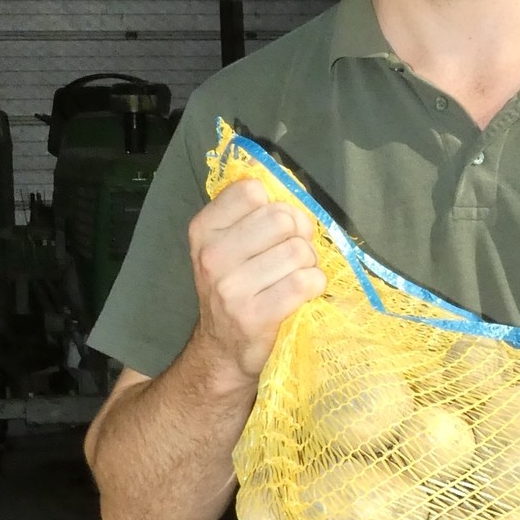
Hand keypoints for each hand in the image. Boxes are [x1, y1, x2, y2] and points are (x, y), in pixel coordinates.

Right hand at [188, 177, 326, 382]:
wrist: (223, 350)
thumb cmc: (238, 285)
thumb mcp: (231, 241)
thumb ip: (251, 207)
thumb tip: (271, 169)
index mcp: (204, 229)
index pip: (254, 190)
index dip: (277, 204)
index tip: (275, 227)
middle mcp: (212, 256)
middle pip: (282, 217)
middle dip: (299, 234)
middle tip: (292, 254)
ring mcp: (230, 288)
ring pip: (299, 250)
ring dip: (308, 263)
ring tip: (294, 277)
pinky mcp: (254, 316)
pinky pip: (306, 281)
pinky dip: (315, 285)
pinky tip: (302, 294)